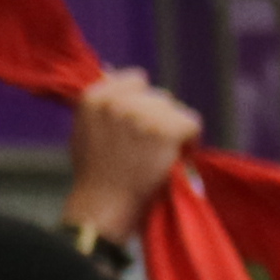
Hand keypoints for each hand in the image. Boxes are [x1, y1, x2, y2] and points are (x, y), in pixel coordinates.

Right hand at [63, 71, 196, 246]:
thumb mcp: (86, 129)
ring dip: (174, 129)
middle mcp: (117, 102)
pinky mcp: (165, 130)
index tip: (139, 124)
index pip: (136, 80)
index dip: (142, 101)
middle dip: (159, 118)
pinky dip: (191, 140)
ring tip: (160, 153)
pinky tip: (176, 156)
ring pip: (177, 110)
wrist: (105, 204)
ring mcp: (142, 115)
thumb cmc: (97, 173)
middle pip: (160, 97)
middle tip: (149, 146)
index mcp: (94, 98)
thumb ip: (103, 106)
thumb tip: (113, 75)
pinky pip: (192, 123)